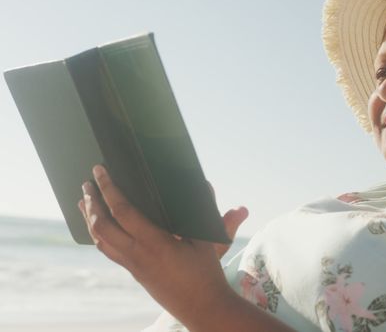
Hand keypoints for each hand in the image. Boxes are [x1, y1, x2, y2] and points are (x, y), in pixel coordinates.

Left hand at [77, 165, 239, 325]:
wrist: (202, 307)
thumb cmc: (206, 274)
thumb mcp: (206, 240)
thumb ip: (202, 212)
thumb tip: (204, 185)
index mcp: (156, 243)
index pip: (123, 211)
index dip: (109, 189)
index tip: (100, 172)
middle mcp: (138, 254)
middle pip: (102, 226)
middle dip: (91, 202)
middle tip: (87, 183)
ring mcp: (133, 265)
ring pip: (100, 240)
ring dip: (89, 218)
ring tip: (84, 201)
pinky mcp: (134, 272)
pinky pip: (108, 251)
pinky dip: (98, 234)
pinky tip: (99, 227)